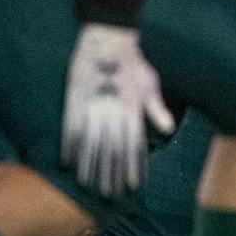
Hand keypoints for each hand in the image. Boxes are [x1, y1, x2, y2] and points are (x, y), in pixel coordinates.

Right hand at [61, 23, 175, 195]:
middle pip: (112, 150)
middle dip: (111, 174)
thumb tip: (169, 129)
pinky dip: (69, 146)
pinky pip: (70, 128)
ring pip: (91, 144)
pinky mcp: (74, 100)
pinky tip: (67, 163)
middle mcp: (112, 112)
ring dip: (89, 167)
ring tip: (88, 186)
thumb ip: (156, 109)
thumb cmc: (133, 64)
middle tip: (109, 195)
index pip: (134, 146)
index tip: (132, 186)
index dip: (132, 167)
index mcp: (132, 110)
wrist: (107, 40)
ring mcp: (92, 107)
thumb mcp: (150, 85)